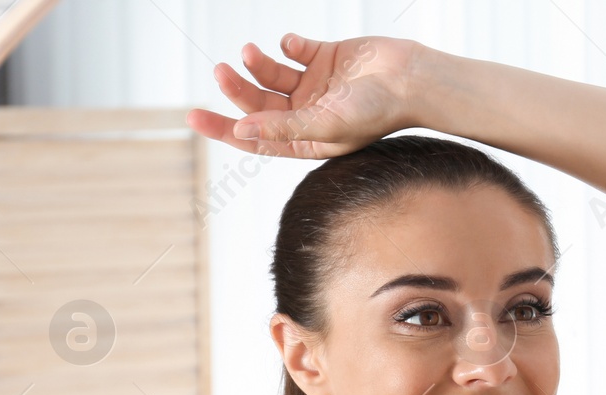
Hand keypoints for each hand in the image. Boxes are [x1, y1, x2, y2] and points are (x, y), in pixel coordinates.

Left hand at [186, 33, 427, 158]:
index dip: (223, 128)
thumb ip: (283, 127)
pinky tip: (294, 46)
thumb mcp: (325, 125)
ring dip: (255, 63)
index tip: (193, 116)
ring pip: (270, 74)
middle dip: (236, 88)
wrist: (411, 79)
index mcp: (305, 139)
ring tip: (250, 52)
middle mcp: (306, 113)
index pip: (255, 137)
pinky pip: (293, 49)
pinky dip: (286, 44)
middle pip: (257, 103)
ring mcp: (315, 85)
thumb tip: (241, 130)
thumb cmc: (376, 111)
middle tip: (219, 70)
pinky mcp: (324, 57)